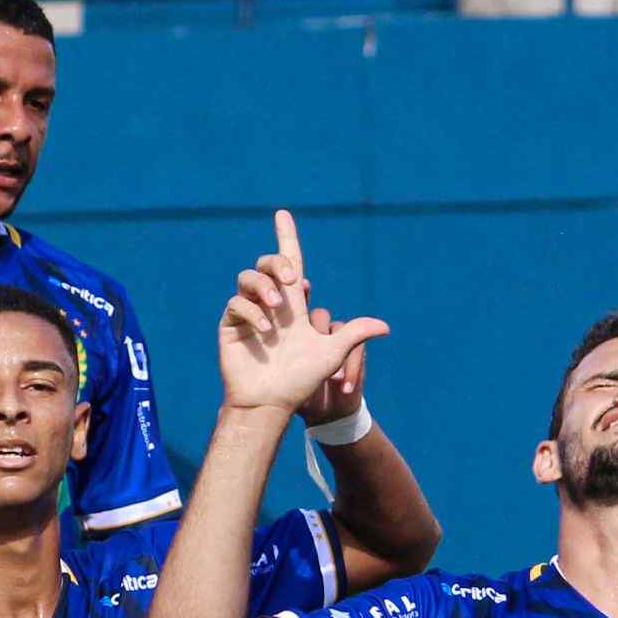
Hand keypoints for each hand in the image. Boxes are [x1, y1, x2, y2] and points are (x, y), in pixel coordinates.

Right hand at [232, 252, 370, 427]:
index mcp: (294, 305)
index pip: (290, 263)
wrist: (272, 403)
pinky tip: (266, 331)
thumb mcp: (333, 353)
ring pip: (248, 278)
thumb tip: (386, 326)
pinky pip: (236, 303)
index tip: (283, 215)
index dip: (287, 238)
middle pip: (267, 264)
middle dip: (277, 262)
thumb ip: (355, 334)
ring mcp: (248, 314)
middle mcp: (270, 304)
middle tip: (290, 279)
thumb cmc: (302, 381)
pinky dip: (251, 312)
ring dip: (264, 287)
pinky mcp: (231, 325)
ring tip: (278, 311)